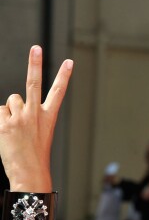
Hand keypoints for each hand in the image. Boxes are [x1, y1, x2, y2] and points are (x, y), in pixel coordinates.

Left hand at [0, 46, 72, 191]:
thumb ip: (28, 113)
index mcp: (49, 116)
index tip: (69, 62)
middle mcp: (36, 113)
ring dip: (10, 112)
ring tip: (15, 131)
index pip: (58, 91)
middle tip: (36, 47)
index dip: (64, 75)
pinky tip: (7, 134)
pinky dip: (1, 120)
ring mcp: (20, 118)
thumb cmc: (35, 154)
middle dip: (35, 63)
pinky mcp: (5, 124)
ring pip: (10, 102)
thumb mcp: (40, 133)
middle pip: (33, 82)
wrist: (30, 172)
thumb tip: (12, 102)